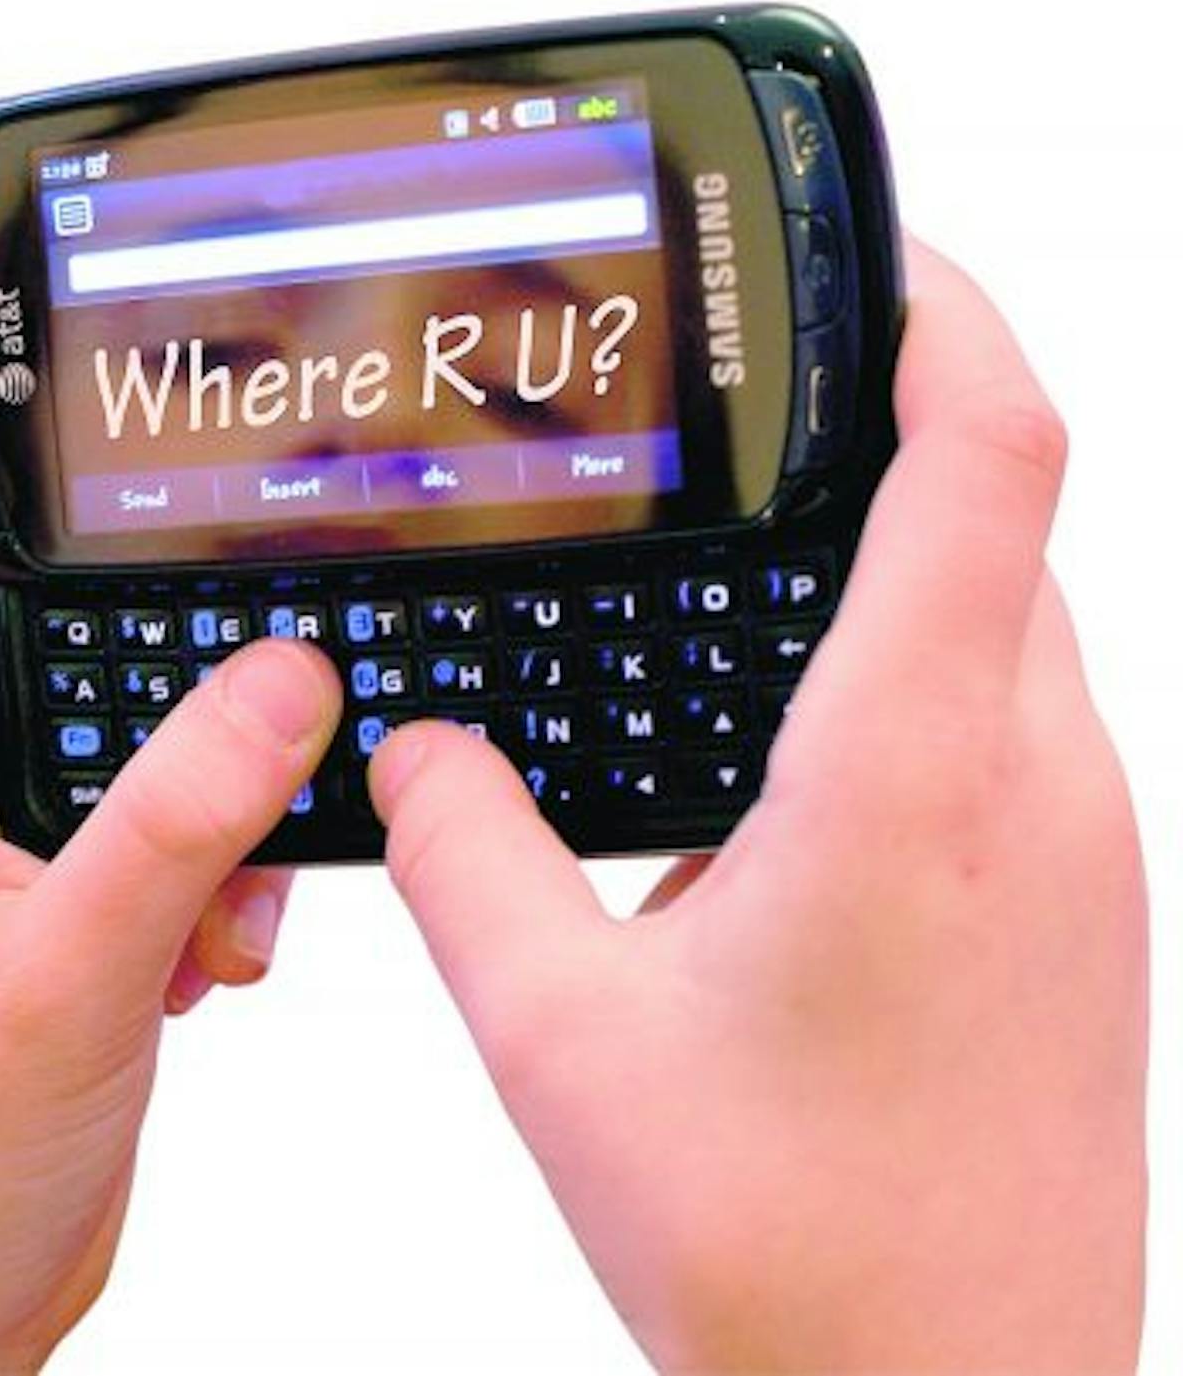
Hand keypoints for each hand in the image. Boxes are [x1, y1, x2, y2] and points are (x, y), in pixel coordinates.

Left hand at [0, 373, 341, 1372]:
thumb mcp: (67, 979)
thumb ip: (177, 818)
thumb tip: (280, 678)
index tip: (13, 343)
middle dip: (113, 575)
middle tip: (225, 541)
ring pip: (107, 710)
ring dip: (198, 756)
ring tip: (236, 841)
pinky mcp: (60, 906)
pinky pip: (159, 818)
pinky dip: (214, 860)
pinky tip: (225, 943)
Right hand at [370, 243, 1146, 1372]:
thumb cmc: (786, 1247)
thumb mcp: (557, 1032)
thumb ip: (466, 853)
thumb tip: (420, 746)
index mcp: (911, 773)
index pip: (987, 452)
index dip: (944, 312)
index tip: (867, 258)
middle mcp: (1034, 785)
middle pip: (1002, 516)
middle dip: (891, 429)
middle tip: (751, 411)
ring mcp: (1081, 851)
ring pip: (1013, 620)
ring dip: (902, 562)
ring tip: (749, 574)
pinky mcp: (1084, 914)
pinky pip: (1012, 722)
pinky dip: (917, 675)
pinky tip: (790, 762)